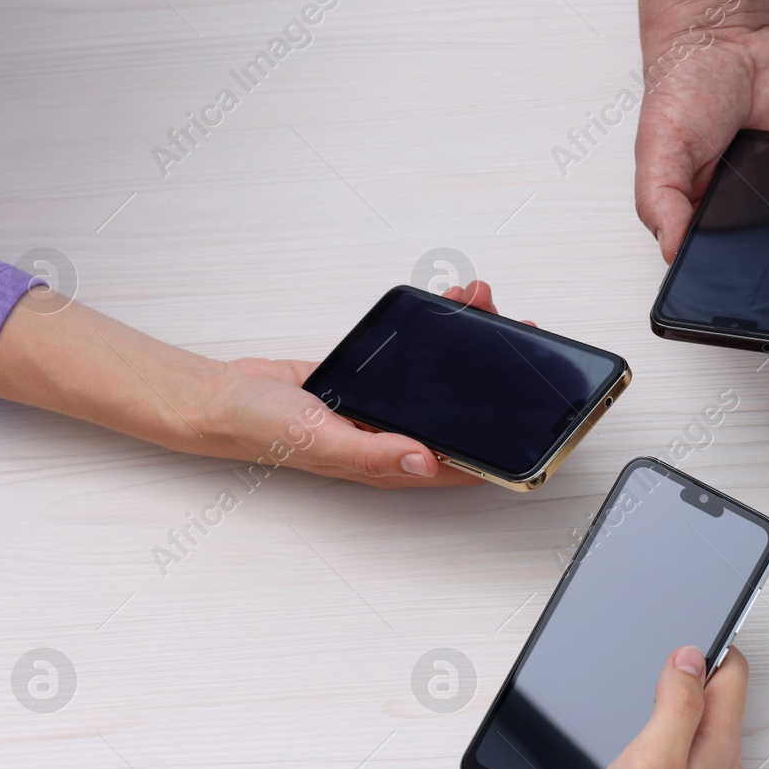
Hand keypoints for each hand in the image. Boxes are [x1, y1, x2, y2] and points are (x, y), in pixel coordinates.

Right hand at [0, 280, 511, 489]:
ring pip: (452, 380)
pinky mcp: (381, 382)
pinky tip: (451, 304)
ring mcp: (394, 411)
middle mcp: (402, 440)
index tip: (545, 410)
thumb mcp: (319, 439)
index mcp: (398, 465)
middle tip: (525, 333)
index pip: (472, 462)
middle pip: (471, 413)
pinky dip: (442, 330)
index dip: (514, 443)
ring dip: (474, 342)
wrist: (224, 396)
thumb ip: (373, 453)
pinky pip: (425, 357)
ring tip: (486, 303)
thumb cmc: (263, 428)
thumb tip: (428, 462)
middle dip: (503, 376)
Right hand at [540, 645, 747, 768]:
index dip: (710, 640)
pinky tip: (641, 728)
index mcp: (719, 748)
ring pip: (699, 721)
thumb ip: (678, 703)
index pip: (733, 672)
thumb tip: (691, 656)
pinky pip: (683, 747)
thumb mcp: (653, 757)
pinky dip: (666, 725)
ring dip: (680, 694)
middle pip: (719, 694)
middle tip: (665, 639)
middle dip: (695, 663)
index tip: (688, 618)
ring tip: (655, 672)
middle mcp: (719, 765)